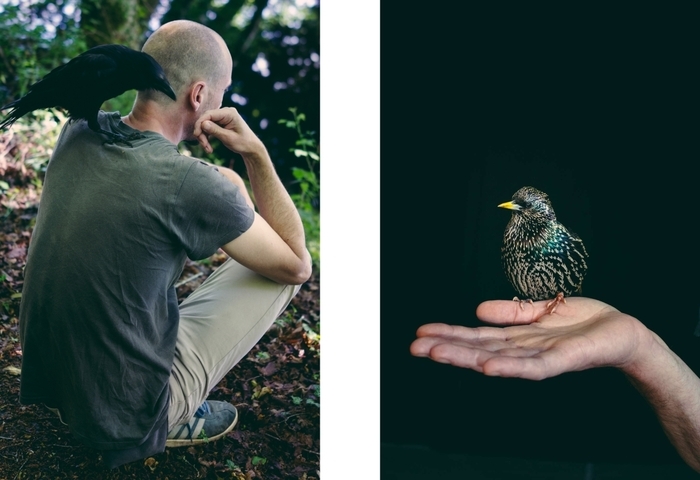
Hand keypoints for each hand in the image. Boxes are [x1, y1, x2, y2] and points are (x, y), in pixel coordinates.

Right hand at [193, 108, 262, 154]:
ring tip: (207, 149)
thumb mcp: (229, 138)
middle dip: (201, 133)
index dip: (200, 124)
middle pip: (206, 119)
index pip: (209, 114)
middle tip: (204, 146)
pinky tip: (208, 147)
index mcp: (229, 113)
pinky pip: (209, 128)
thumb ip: (215, 130)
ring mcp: (223, 117)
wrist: (251, 148)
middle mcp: (225, 112)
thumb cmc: (243, 143)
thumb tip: (203, 124)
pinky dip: (207, 137)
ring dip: (204, 137)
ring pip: (206, 124)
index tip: (197, 135)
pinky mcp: (221, 123)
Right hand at [410, 297, 652, 379]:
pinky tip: (486, 366)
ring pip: (496, 359)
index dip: (449, 334)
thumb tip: (477, 310)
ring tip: (437, 353)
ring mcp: (539, 358)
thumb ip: (510, 311)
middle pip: (478, 349)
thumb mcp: (540, 308)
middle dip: (446, 348)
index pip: (476, 337)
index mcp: (516, 337)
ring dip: (465, 357)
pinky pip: (531, 367)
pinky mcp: (560, 361)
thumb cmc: (584, 321)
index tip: (421, 332)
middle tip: (414, 346)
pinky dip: (508, 367)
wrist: (622, 332)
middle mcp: (522, 351)